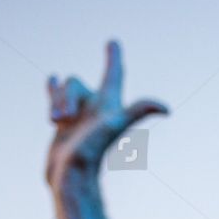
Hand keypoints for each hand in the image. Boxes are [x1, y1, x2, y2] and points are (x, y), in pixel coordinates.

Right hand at [46, 40, 167, 187]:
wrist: (72, 176)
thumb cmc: (93, 151)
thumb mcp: (114, 125)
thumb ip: (138, 112)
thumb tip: (167, 108)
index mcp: (109, 103)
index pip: (114, 73)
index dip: (113, 57)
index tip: (113, 42)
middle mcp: (96, 107)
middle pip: (75, 83)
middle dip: (66, 97)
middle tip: (66, 120)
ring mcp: (79, 115)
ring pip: (62, 90)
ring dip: (55, 102)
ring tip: (56, 123)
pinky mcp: (63, 123)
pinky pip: (55, 95)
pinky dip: (52, 88)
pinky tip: (52, 80)